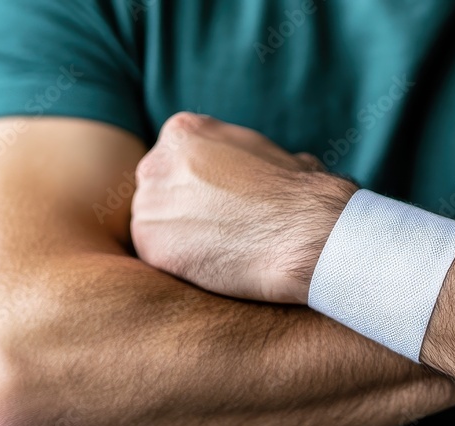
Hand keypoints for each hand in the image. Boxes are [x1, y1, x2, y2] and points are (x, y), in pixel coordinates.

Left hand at [131, 113, 355, 303]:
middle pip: (159, 189)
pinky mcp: (150, 245)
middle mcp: (156, 161)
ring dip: (182, 237)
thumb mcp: (269, 152)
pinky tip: (215, 263)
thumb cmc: (301, 195)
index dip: (202, 184)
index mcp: (184, 131)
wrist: (305, 233)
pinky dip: (182, 264)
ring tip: (223, 247)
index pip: (176, 159)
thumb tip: (263, 166)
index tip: (224, 199)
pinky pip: (158, 256)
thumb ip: (242, 156)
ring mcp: (149, 204)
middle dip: (185, 208)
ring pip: (155, 223)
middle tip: (222, 227)